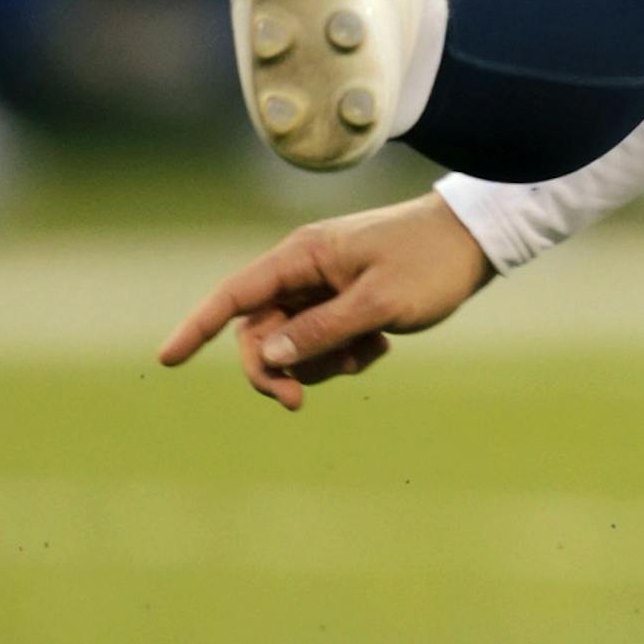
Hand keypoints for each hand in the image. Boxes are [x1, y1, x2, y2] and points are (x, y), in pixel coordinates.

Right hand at [157, 193, 496, 409]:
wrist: (476, 240)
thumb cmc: (430, 262)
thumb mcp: (378, 304)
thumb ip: (320, 331)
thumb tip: (267, 353)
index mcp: (305, 255)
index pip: (237, 293)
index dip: (198, 326)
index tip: (167, 359)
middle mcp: (308, 269)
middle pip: (260, 332)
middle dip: (276, 369)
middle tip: (298, 403)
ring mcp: (326, 286)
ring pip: (294, 344)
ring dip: (321, 363)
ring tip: (369, 351)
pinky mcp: (346, 302)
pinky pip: (324, 343)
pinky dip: (345, 355)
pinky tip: (381, 346)